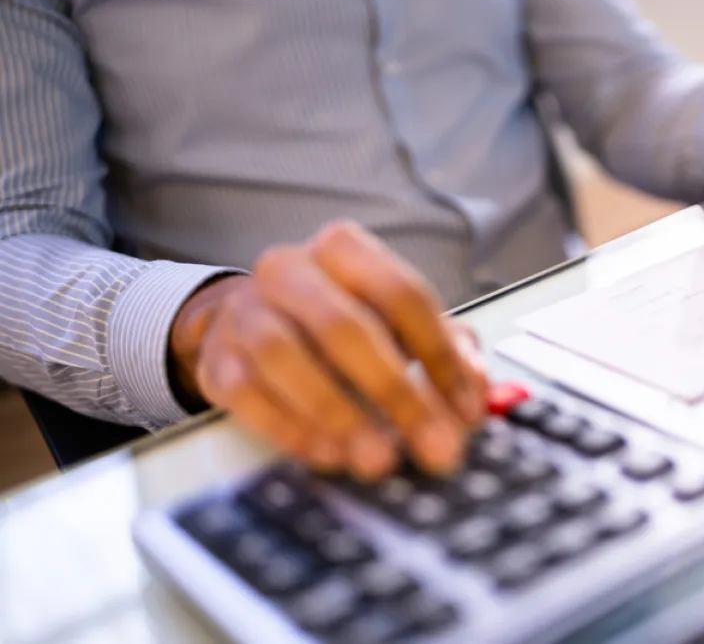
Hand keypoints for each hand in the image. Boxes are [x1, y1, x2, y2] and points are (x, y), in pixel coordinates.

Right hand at [169, 220, 489, 480]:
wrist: (245, 322)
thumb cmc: (336, 323)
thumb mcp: (398, 324)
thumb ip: (447, 348)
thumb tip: (479, 389)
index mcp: (344, 250)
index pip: (402, 295)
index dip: (441, 357)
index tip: (467, 411)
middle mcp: (290, 271)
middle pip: (345, 327)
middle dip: (396, 393)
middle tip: (433, 445)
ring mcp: (246, 312)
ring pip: (287, 358)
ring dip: (339, 415)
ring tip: (378, 459)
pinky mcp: (218, 358)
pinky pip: (247, 394)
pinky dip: (290, 427)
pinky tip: (328, 454)